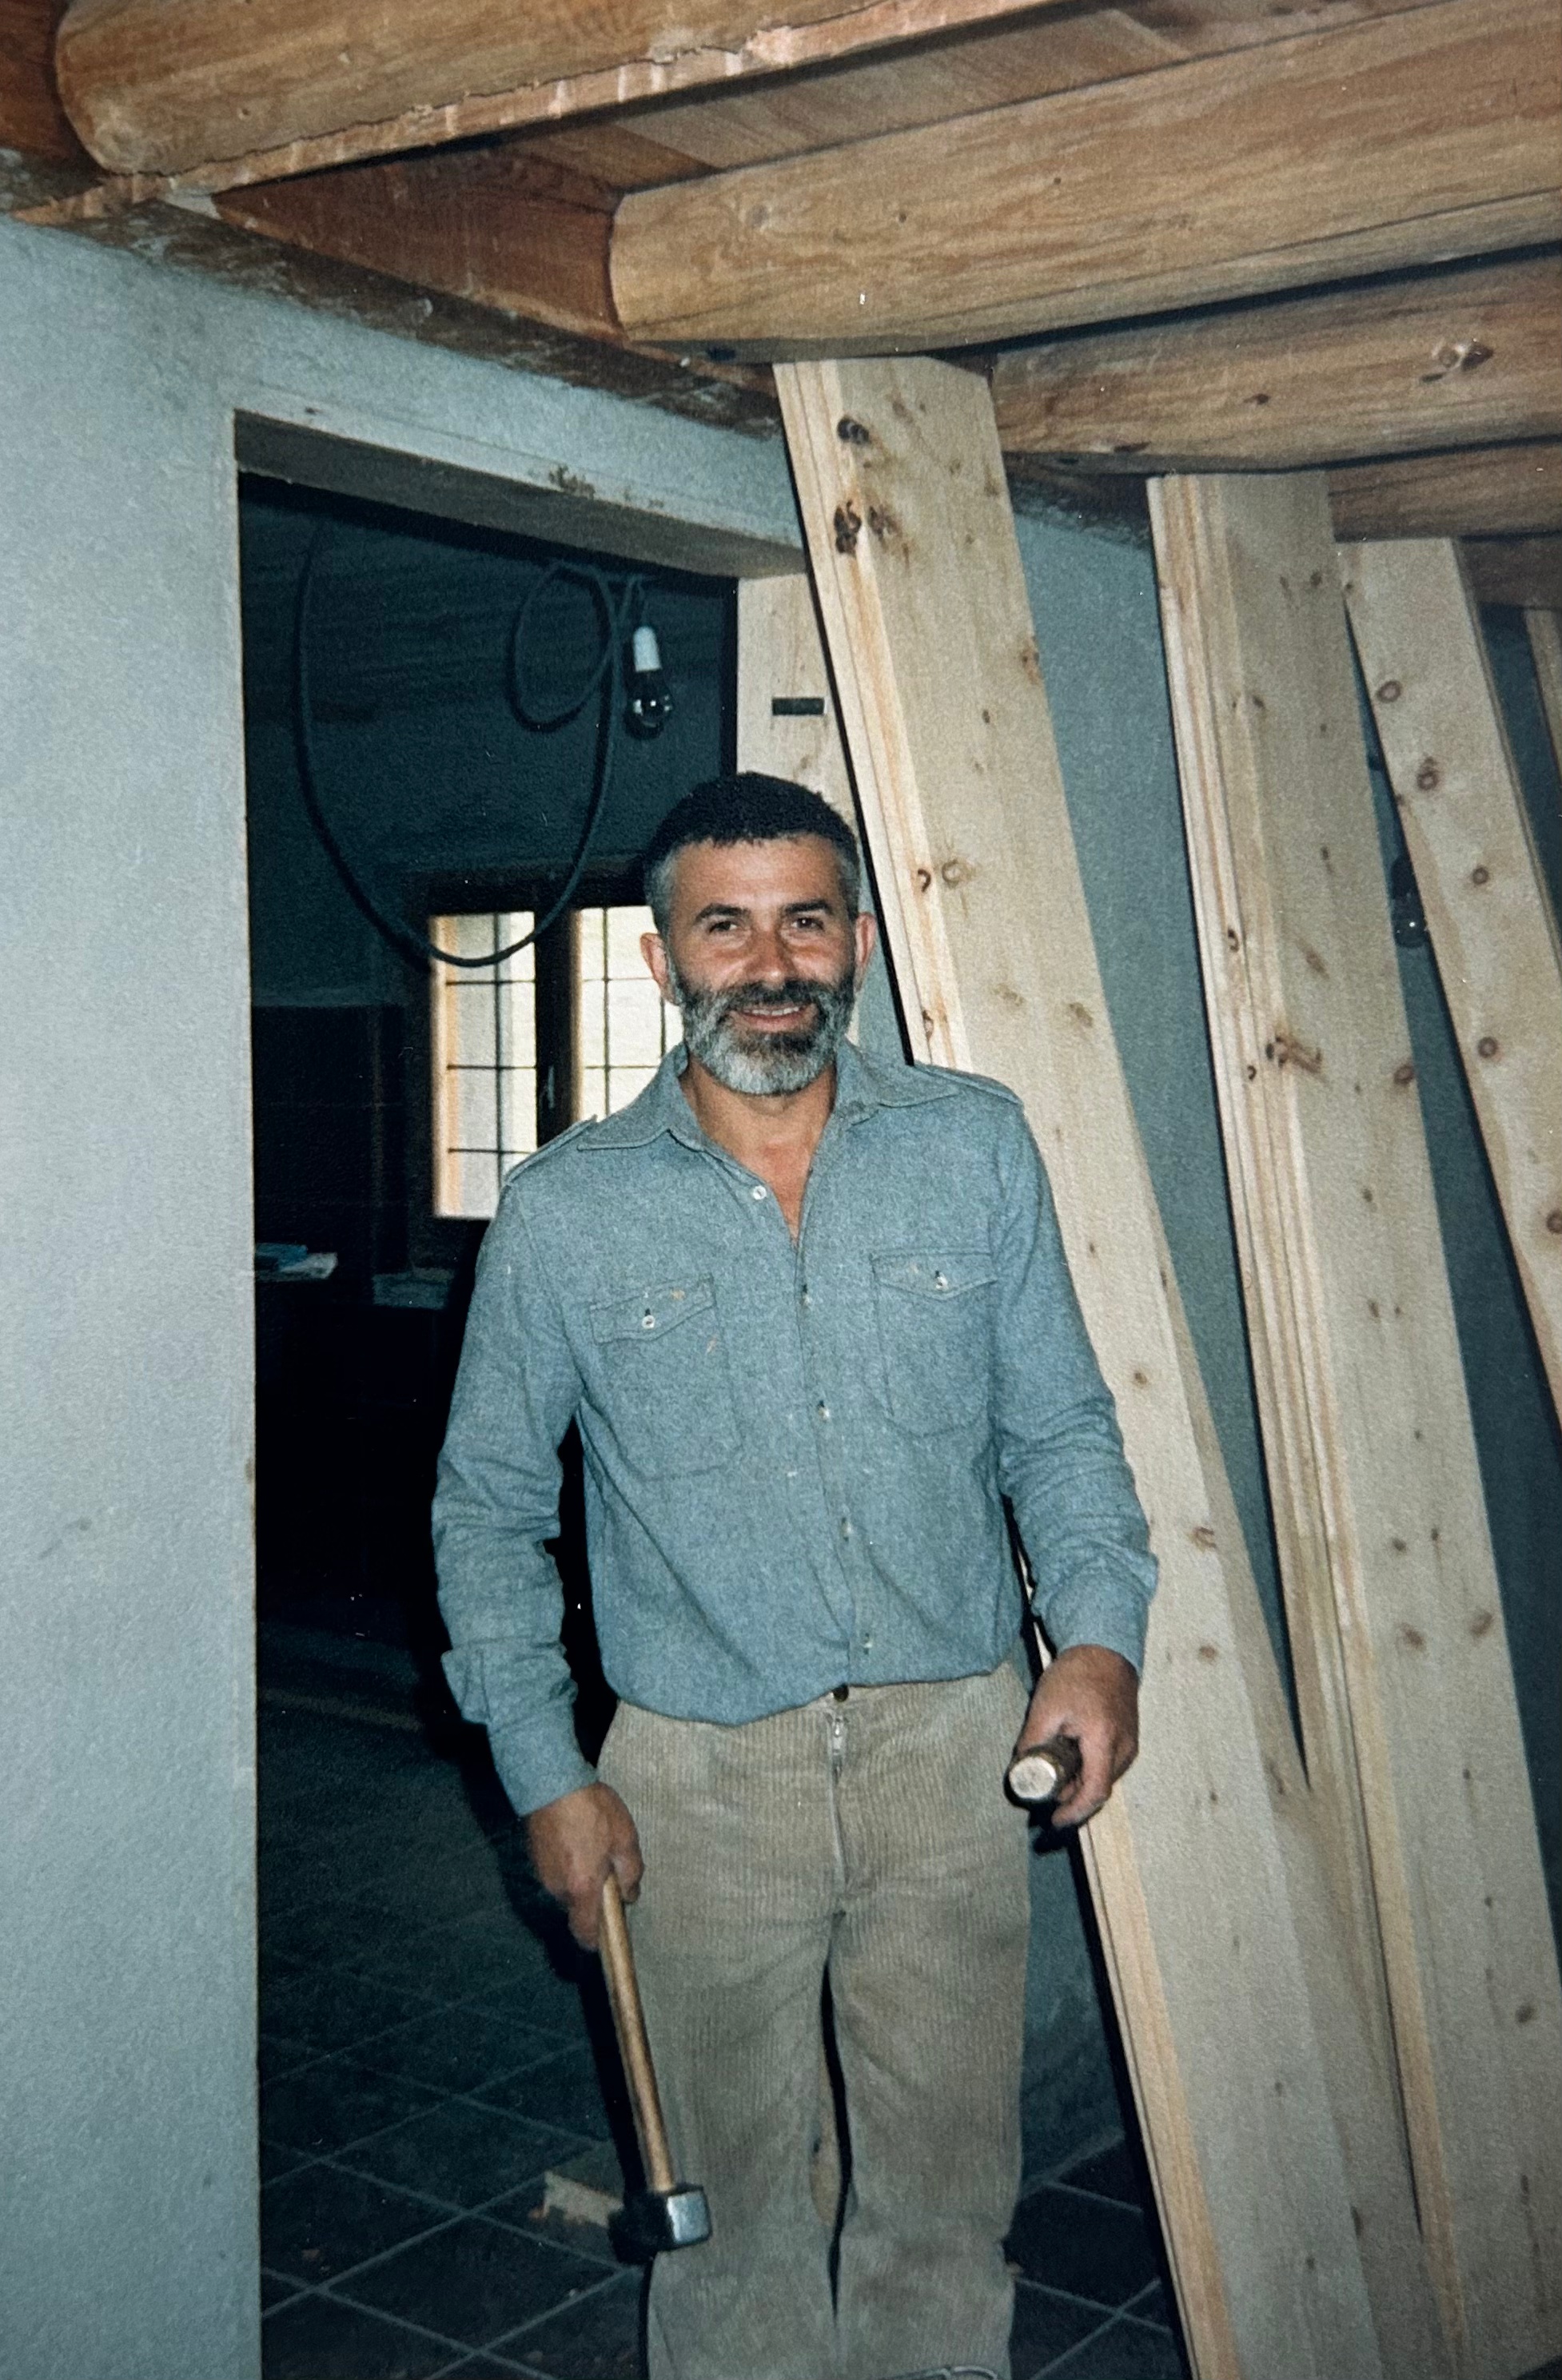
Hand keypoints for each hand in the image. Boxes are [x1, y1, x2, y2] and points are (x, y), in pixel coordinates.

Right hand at [526, 1782, 643, 1949]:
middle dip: (592, 1897)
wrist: (552, 1781)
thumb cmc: (592, 1810)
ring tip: (592, 1846)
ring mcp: (542, 1873)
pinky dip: (567, 1863)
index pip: (584, 1933)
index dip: (596, 1940)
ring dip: (580, 1877)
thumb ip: (631, 1873)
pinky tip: (577, 1838)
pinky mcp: (534, 1857)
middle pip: (577, 1908)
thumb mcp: (624, 1839)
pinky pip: (555, 1871)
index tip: (608, 1933)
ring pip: (566, 1888)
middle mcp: (558, 1888)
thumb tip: (630, 1895)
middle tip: (608, 1868)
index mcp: (582, 1888)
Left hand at [1013, 1644, 1138, 1829]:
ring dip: (1080, 1783)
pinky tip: (1071, 1756)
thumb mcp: (1045, 1706)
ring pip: (1104, 1778)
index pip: (1095, 1792)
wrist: (1105, 1650)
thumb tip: (1021, 1768)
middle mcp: (1124, 1748)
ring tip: (1055, 1767)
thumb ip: (1033, 1740)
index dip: (1074, 1812)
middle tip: (1045, 1789)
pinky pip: (1109, 1765)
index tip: (1054, 1821)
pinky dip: (1089, 1770)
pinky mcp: (1129, 1739)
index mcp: (1104, 1740)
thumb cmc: (1077, 1674)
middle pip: (1098, 1789)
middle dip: (1071, 1797)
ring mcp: (1130, 1744)